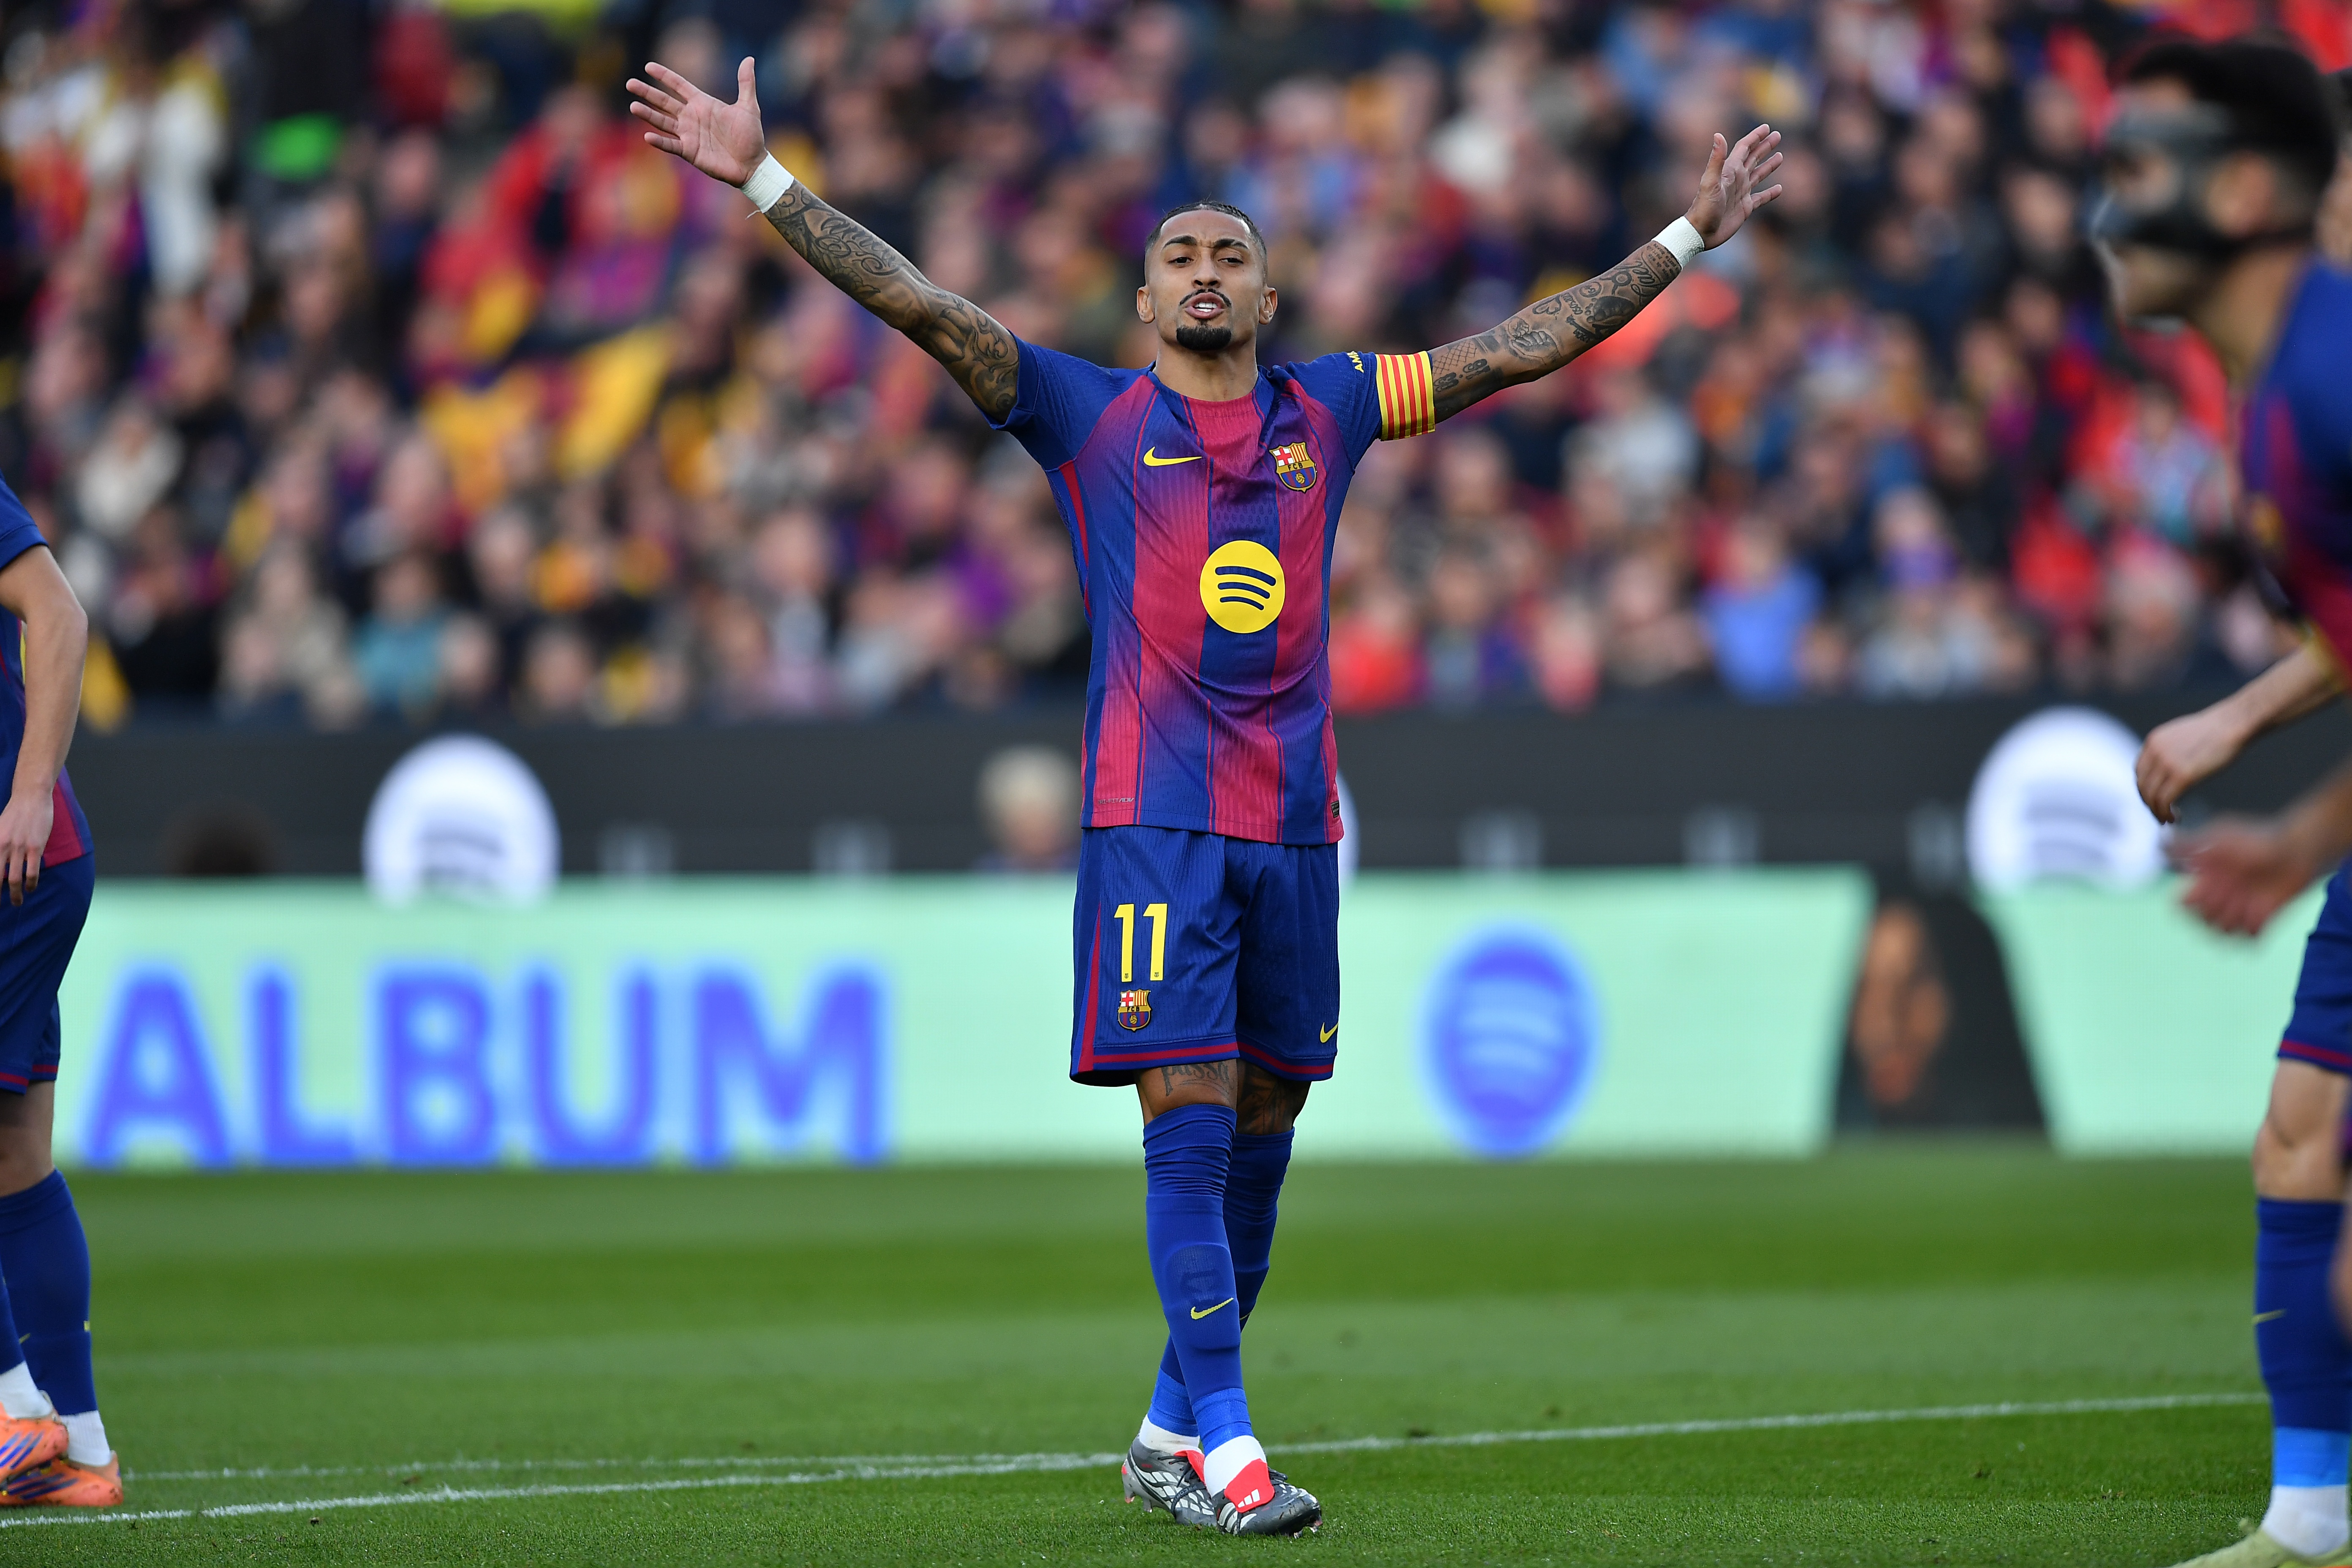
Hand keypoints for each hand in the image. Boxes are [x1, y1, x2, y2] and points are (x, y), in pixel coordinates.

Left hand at [0, 789, 49, 907]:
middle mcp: (3, 847)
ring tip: (17, 902)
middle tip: (1, 904)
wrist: (30, 798)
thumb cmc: (14, 813)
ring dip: (16, 894)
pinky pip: (32, 871)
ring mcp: (19, 848)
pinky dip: (31, 883)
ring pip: (15, 878)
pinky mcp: (35, 847)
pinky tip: (31, 888)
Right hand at [627, 57, 766, 187]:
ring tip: (633, 106)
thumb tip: (749, 59)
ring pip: (663, 122)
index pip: (679, 86)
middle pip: (664, 102)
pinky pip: (671, 145)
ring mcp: (689, 135)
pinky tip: (647, 136)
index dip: (665, 76)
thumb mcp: (749, 107)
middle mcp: (692, 117)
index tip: (648, 66)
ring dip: (648, 114)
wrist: (753, 164)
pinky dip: (660, 141)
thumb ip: (746, 83)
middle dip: (647, 93)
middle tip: (630, 83)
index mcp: (703, 103)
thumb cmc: (751, 136)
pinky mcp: (690, 152)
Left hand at [1685, 124, 1783, 249]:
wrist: (1700, 232)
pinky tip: (1779, 189)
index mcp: (1729, 171)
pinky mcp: (1745, 208)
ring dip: (1769, 165)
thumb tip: (1718, 135)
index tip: (1767, 127)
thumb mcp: (1710, 182)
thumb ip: (1716, 160)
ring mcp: (1741, 193)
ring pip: (1758, 175)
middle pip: (1753, 158)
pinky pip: (1761, 198)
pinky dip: (1771, 193)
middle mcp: (1736, 179)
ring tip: (1780, 156)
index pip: (1744, 148)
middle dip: (1764, 146)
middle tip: (1777, 135)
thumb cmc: (1703, 207)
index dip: (1755, 137)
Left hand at [2136, 708, 2245, 823]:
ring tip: (2168, 820)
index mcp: (2154, 741)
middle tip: (2161, 815)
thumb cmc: (2217, 730)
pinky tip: (2176, 818)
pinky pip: (2164, 801)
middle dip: (2150, 803)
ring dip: (2157, 812)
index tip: (2156, 800)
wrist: (2235, 723)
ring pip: (2151, 796)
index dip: (2146, 789)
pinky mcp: (2182, 776)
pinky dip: (2166, 813)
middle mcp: (2155, 752)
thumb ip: (2170, 752)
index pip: (2140, 772)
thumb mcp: (2183, 737)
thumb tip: (2170, 770)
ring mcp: (2167, 763)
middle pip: (2142, 786)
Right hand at [2175, 816, 2319, 935]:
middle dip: (2214, 907)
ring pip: (2223, 932)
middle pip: (2201, 921)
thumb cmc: (2255, 839)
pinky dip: (2252, 929)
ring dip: (2233, 917)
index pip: (2182, 906)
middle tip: (2231, 889)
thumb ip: (2188, 843)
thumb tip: (2159, 843)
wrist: (2294, 849)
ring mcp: (2240, 910)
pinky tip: (2258, 911)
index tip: (2201, 886)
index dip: (2189, 902)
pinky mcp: (2262, 920)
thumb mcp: (2217, 836)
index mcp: (2204, 882)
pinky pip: (2250, 939)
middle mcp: (2219, 898)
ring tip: (2247, 900)